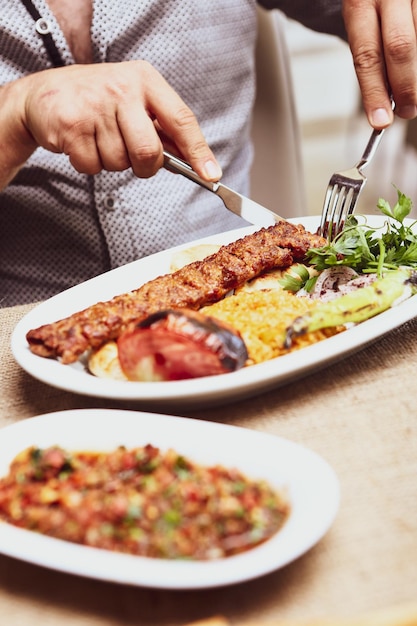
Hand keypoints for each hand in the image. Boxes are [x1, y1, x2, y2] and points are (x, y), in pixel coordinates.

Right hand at [4, 60, 221, 181]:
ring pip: (118, 163)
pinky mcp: (71, 124)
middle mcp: (122, 88)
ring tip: (99, 139)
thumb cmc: (98, 101)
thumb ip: (163, 129)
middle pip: (148, 152)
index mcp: (145, 80)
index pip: (181, 120)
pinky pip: (92, 166)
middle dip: (144, 167)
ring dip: (111, 162)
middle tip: (133, 159)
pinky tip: (81, 142)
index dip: (199, 152)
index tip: (211, 175)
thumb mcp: (134, 102)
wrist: (44, 94)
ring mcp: (95, 105)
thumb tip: (196, 162)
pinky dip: (88, 164)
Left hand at [343, 0, 416, 127]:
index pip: (367, 56)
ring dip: (416, 73)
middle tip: (407, 111)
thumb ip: (372, 55)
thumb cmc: (374, 2)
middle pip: (400, 48)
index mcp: (360, 4)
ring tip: (413, 90)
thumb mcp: (362, 23)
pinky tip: (415, 70)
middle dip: (405, 87)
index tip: (380, 121)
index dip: (374, 93)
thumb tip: (385, 99)